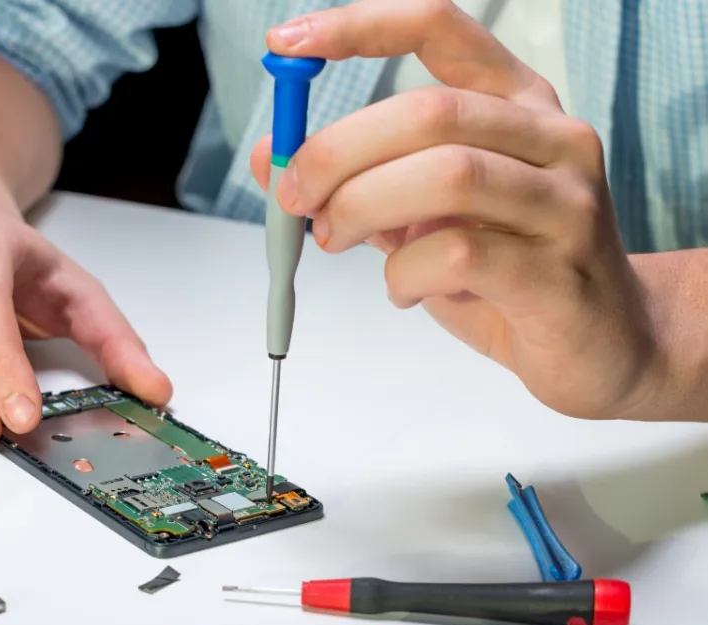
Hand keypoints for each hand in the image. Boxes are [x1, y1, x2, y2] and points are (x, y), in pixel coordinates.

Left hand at [252, 0, 662, 419]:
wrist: (602, 343)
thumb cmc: (507, 270)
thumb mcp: (419, 215)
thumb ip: (356, 181)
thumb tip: (271, 158)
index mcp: (515, 102)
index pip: (439, 26)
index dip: (358, 26)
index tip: (286, 45)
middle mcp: (551, 137)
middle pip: (429, 110)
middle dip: (338, 152)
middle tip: (295, 195)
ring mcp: (564, 201)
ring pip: (447, 174)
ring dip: (362, 208)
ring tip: (335, 238)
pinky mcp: (559, 271)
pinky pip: (458, 255)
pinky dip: (403, 275)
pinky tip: (404, 290)